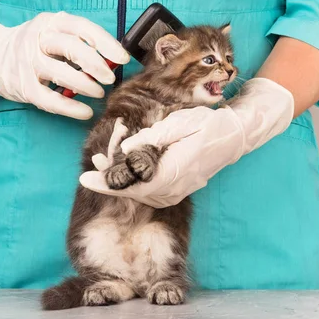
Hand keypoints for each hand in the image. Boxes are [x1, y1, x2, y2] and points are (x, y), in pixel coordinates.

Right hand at [0, 11, 129, 119]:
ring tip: (99, 92)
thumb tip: (113, 60)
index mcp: (50, 22)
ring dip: (85, 85)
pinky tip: (85, 111)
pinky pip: (50, 99)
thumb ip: (79, 43)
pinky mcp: (23, 86)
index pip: (83, 28)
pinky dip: (70, 108)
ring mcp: (27, 63)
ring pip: (61, 73)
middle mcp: (37, 39)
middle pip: (72, 48)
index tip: (123, 57)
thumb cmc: (33, 45)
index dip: (106, 43)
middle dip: (96, 64)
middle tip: (110, 77)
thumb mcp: (53, 33)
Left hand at [79, 78, 293, 206]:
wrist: (234, 136)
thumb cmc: (207, 125)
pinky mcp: (179, 190)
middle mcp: (174, 189)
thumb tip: (126, 149)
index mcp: (173, 172)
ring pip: (141, 194)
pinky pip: (151, 192)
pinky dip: (134, 183)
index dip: (106, 184)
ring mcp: (178, 192)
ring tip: (102, 166)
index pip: (132, 185)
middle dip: (108, 182)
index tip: (84, 177)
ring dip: (120, 182)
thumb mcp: (178, 123)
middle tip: (89, 170)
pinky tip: (125, 171)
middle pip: (133, 193)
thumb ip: (150, 138)